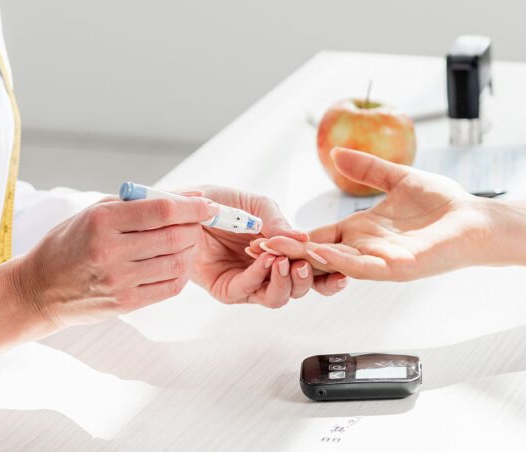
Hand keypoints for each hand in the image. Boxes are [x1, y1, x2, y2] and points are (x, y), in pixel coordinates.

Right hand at [1, 195, 217, 329]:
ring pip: (176, 262)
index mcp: (102, 221)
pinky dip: (181, 273)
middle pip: (173, 236)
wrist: (40, 288)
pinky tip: (177, 263)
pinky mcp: (125, 303)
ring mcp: (118, 280)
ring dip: (191, 250)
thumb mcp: (95, 213)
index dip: (192, 206)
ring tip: (188, 242)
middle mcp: (109, 251)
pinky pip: (170, 287)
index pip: (161, 210)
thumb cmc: (71, 242)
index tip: (208, 204)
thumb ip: (139, 203)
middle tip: (198, 223)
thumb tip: (189, 196)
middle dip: (194, 227)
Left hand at [185, 185, 347, 306]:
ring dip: (286, 282)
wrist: (180, 208)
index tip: (344, 269)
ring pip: (279, 298)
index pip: (313, 269)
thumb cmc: (217, 203)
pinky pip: (249, 290)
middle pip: (301, 289)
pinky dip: (260, 276)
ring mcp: (249, 283)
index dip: (331, 273)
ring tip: (285, 262)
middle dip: (309, 280)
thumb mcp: (256, 204)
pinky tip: (265, 260)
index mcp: (283, 251)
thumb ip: (278, 222)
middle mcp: (269, 271)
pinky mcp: (227, 290)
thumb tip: (304, 239)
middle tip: (307, 263)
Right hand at [256, 148, 498, 280]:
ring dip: (306, 256)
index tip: (262, 232)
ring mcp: (381, 261)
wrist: (477, 220)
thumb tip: (336, 153)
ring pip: (334, 264)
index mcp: (361, 231)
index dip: (291, 236)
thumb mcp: (398, 178)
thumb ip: (367, 168)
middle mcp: (366, 249)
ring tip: (278, 248)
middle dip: (287, 250)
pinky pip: (364, 267)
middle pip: (317, 253)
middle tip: (257, 245)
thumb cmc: (444, 204)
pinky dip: (342, 261)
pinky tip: (323, 251)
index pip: (317, 236)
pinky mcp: (398, 268)